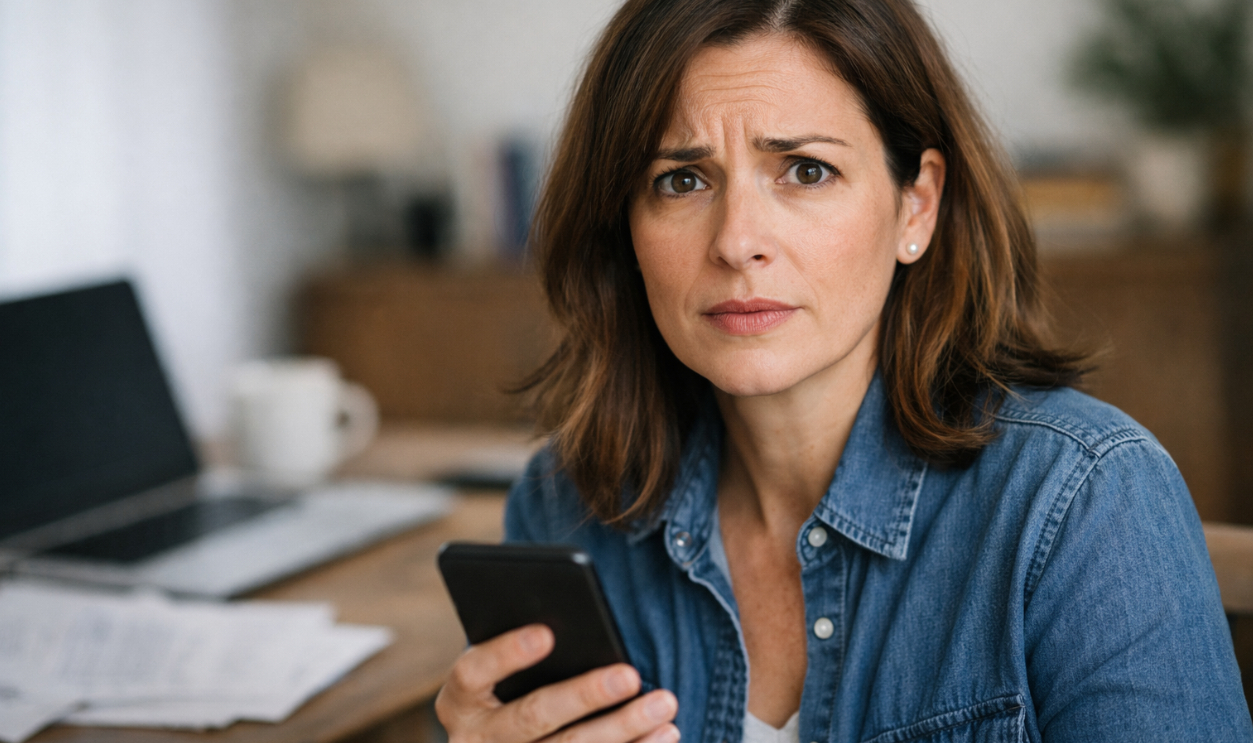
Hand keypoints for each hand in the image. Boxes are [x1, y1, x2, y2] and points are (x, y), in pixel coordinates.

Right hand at [436, 624, 679, 742]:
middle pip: (532, 716)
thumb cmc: (515, 685)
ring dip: (622, 729)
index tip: (546, 633)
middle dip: (584, 695)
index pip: (474, 670)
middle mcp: (475, 741)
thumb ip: (531, 646)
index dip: (506, 653)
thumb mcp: (507, 668)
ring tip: (664, 705)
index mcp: (460, 699)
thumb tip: (573, 624)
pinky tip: (664, 735)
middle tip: (630, 675)